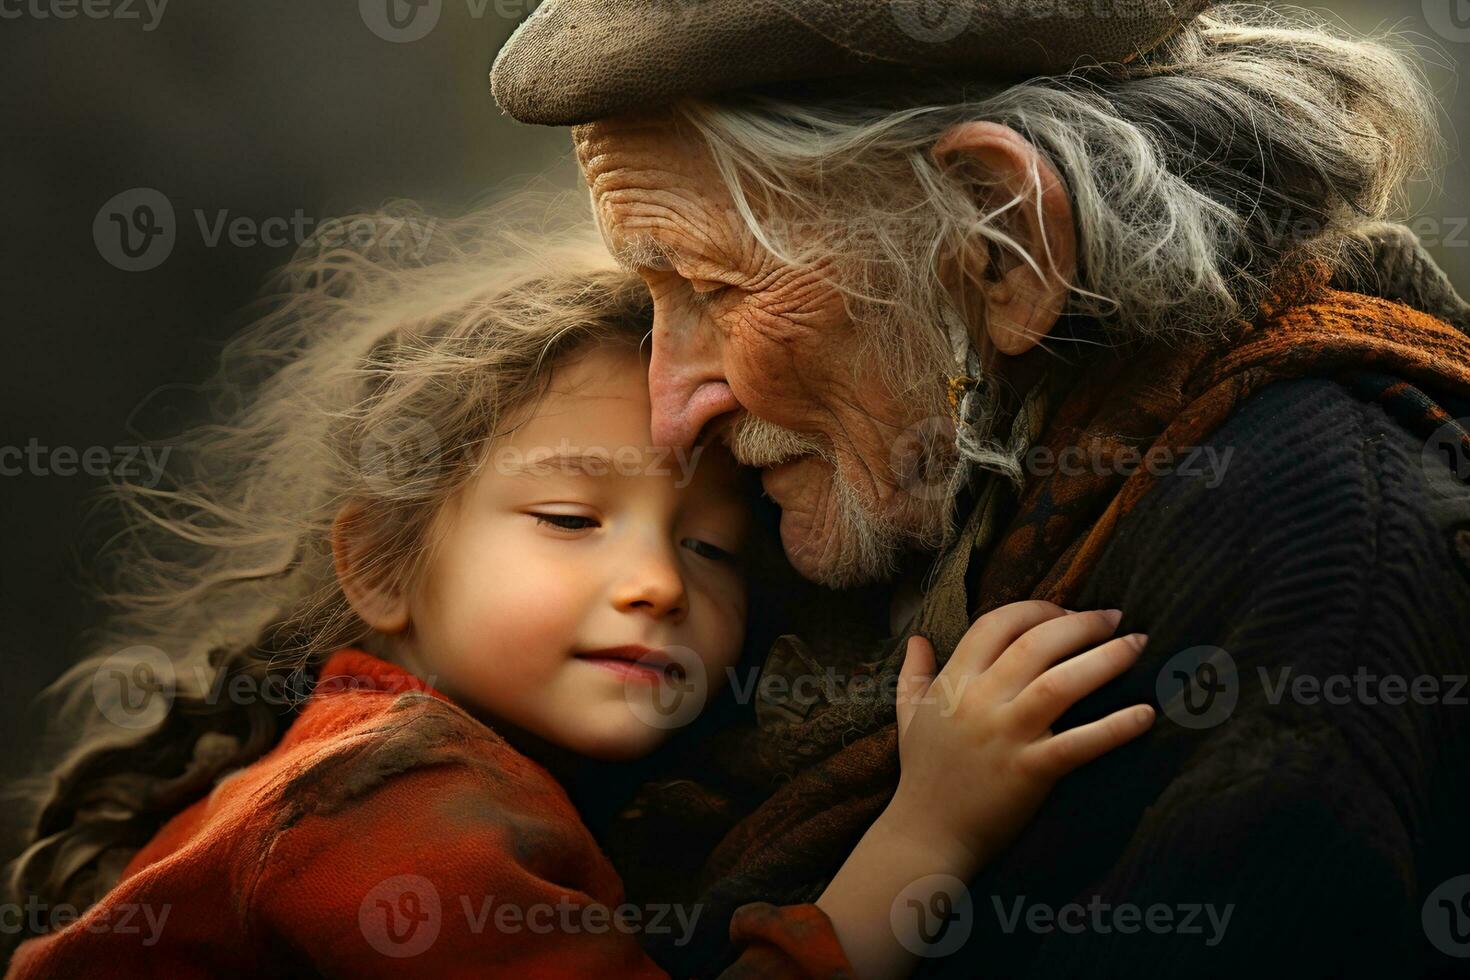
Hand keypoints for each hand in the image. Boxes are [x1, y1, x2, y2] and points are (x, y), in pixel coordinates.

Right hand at [885, 601, 1153, 874]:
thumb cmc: (922, 774)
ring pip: (1061, 683)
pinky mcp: (1030, 772)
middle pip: (1036, 643)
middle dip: (1081, 623)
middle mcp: (981, 701)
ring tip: (1137, 644)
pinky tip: (1146, 714)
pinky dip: (1116, 728)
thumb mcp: (909, 716)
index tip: (1066, 610)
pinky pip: (1080, 744)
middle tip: (1115, 617)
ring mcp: (1006, 735)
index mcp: (955, 682)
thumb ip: (913, 673)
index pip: (997, 624)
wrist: (926, 835)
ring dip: (1105, 659)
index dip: (1037, 609)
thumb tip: (918, 639)